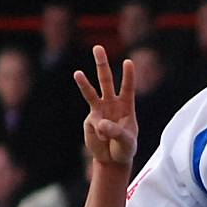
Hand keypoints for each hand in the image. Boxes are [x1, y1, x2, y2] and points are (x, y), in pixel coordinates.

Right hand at [74, 45, 137, 166]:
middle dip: (102, 65)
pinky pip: (94, 124)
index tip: (128, 62)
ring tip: (77, 73)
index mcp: (127, 106)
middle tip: (98, 48)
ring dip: (84, 83)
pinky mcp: (90, 120)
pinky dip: (99, 134)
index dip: (128, 76)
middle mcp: (112, 104)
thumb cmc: (125, 148)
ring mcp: (99, 110)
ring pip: (91, 93)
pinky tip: (103, 140)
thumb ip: (116, 132)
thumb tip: (100, 123)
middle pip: (106, 81)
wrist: (112, 159)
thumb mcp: (127, 142)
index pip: (128, 88)